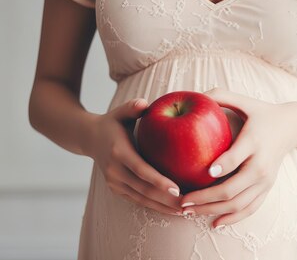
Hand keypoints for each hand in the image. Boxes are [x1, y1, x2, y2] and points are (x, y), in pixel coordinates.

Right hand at [86, 98, 181, 214]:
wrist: (89, 138)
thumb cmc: (113, 122)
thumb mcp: (121, 112)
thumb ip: (132, 107)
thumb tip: (144, 103)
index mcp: (119, 152)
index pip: (141, 170)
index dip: (159, 181)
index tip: (177, 189)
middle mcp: (115, 171)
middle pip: (144, 190)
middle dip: (166, 200)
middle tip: (188, 204)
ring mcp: (114, 182)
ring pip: (141, 199)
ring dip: (162, 207)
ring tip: (184, 211)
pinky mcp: (117, 189)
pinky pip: (138, 200)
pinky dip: (155, 206)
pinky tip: (172, 210)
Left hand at [179, 87, 296, 227]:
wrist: (293, 127)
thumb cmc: (262, 113)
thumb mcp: (244, 101)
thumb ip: (220, 95)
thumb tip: (193, 95)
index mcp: (254, 141)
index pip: (236, 158)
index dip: (221, 166)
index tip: (204, 172)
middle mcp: (261, 164)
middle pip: (233, 188)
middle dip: (205, 198)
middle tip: (181, 200)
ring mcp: (265, 180)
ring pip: (238, 203)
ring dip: (212, 211)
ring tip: (189, 212)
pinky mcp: (267, 188)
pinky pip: (250, 209)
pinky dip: (232, 218)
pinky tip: (213, 224)